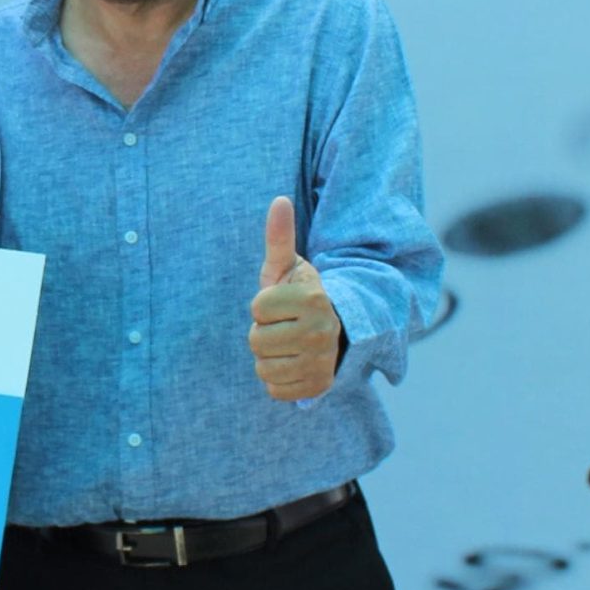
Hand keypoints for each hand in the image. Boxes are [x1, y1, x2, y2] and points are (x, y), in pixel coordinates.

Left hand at [248, 195, 341, 400]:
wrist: (333, 331)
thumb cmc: (300, 296)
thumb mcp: (289, 268)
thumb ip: (280, 237)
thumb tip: (278, 200)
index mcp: (313, 299)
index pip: (257, 308)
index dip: (263, 305)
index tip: (281, 304)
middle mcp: (322, 331)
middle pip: (256, 340)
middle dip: (263, 332)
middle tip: (284, 326)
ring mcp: (322, 362)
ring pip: (263, 367)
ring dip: (269, 356)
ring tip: (288, 344)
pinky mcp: (318, 387)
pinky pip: (273, 389)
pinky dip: (278, 379)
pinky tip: (293, 363)